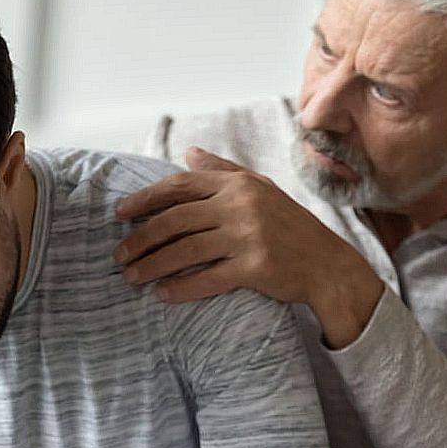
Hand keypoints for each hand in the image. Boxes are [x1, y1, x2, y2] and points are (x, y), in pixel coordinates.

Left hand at [114, 146, 383, 347]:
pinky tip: (162, 295)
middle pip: (176, 220)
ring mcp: (249, 236)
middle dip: (141, 238)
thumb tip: (188, 152)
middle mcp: (241, 206)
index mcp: (237, 184)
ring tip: (131, 277)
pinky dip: (181, 288)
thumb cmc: (289, 227)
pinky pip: (208, 278)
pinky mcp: (256, 267)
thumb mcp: (260, 188)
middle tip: (118, 254)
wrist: (328, 265)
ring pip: (186, 250)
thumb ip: (223, 169)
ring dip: (153, 265)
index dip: (145, 199)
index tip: (120, 214)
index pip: (179, 186)